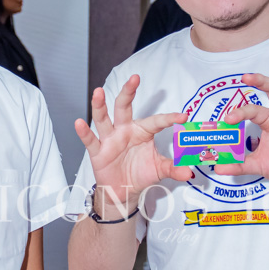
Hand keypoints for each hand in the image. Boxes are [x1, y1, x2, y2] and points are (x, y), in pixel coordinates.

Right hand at [74, 75, 191, 206]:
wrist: (123, 191)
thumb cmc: (140, 174)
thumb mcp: (159, 169)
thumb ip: (173, 168)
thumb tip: (188, 172)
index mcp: (142, 131)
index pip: (156, 121)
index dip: (169, 118)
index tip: (183, 116)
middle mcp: (124, 130)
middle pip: (124, 107)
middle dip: (128, 92)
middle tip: (134, 78)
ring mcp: (110, 139)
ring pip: (103, 118)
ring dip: (100, 105)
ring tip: (98, 92)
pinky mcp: (98, 151)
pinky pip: (90, 140)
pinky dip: (84, 132)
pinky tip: (79, 122)